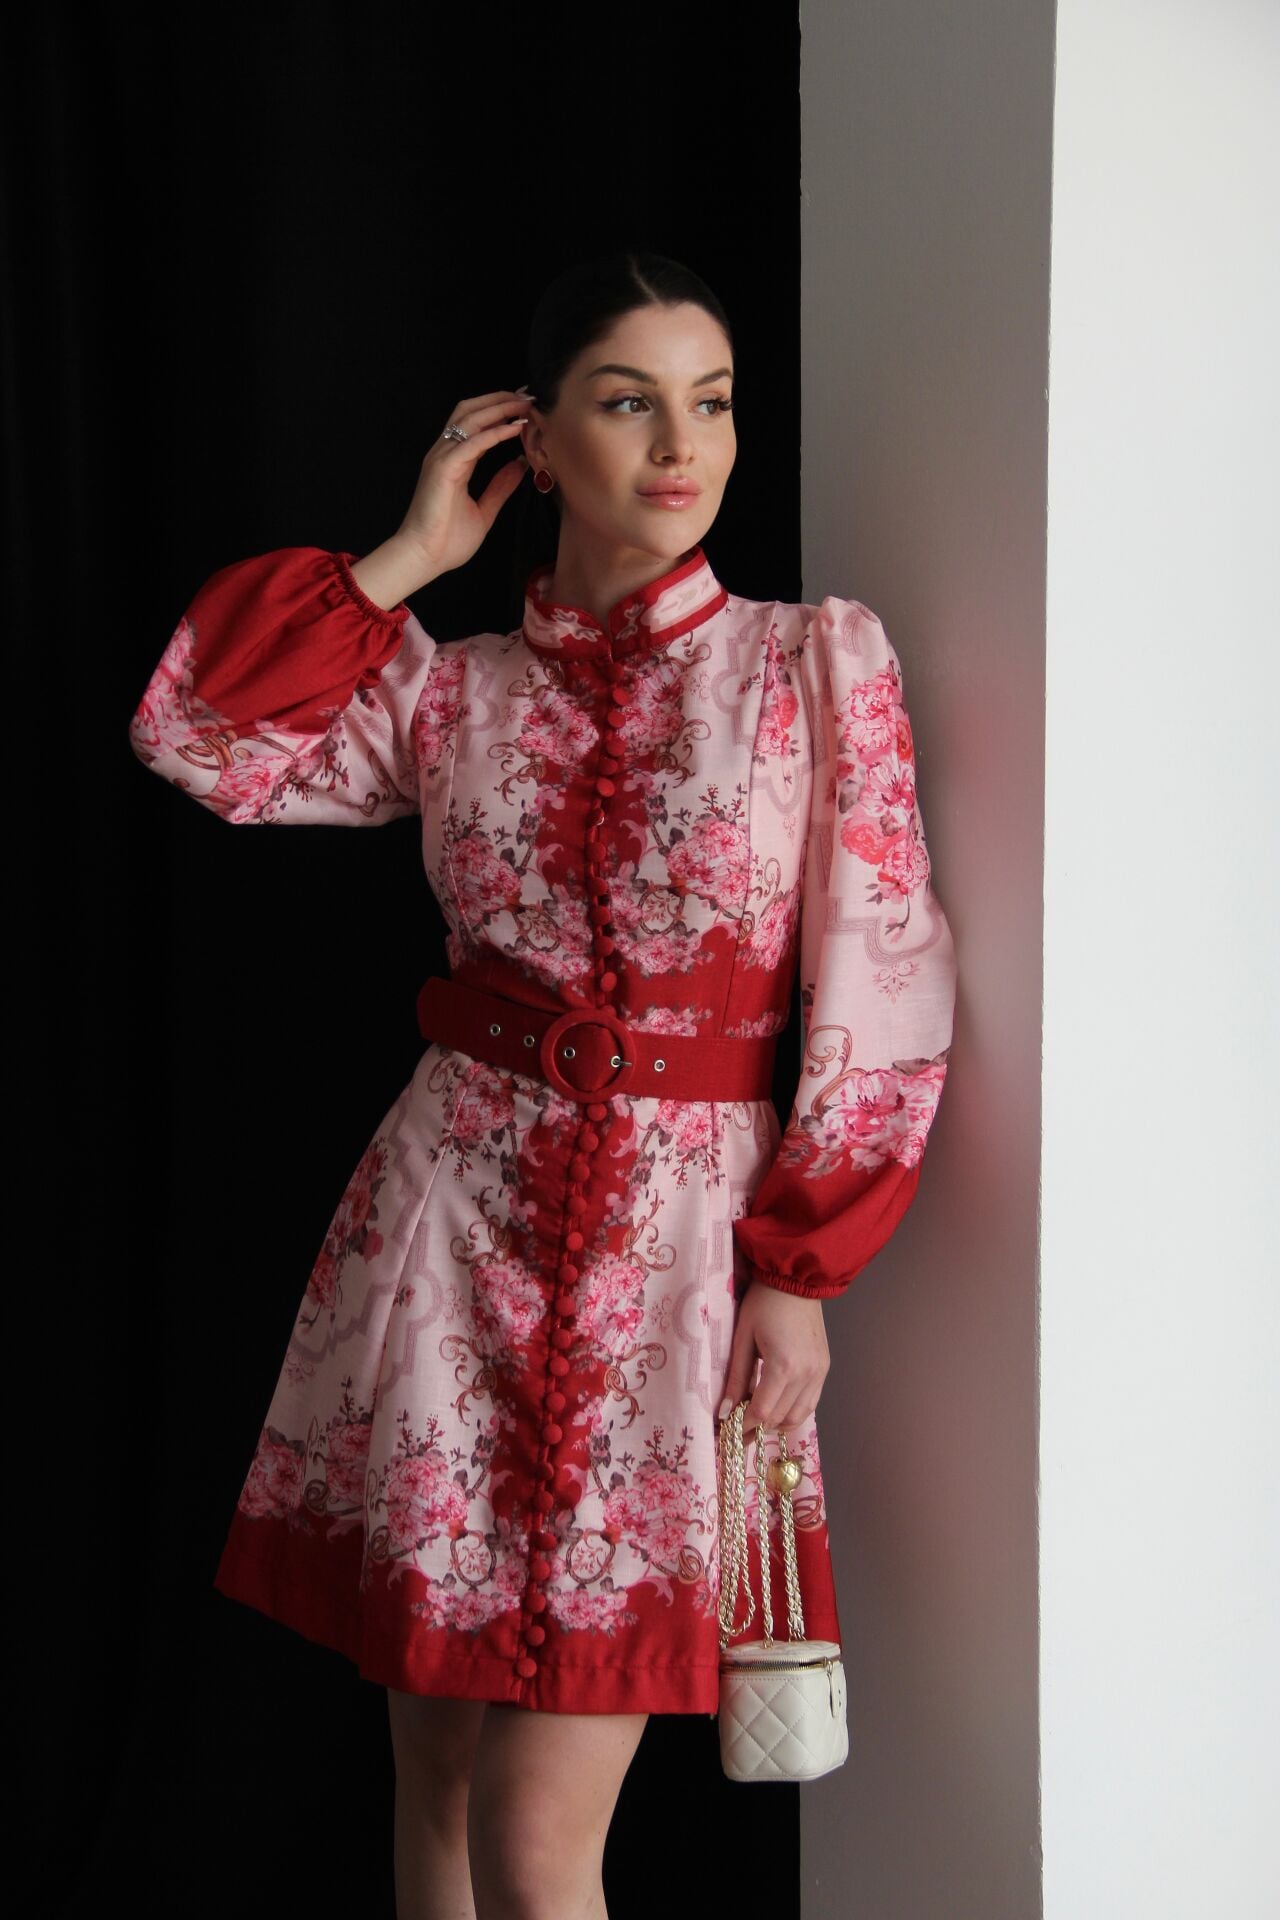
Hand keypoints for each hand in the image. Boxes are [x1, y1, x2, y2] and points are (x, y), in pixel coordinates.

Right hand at [396, 388, 533, 579]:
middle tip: (528, 395)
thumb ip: (500, 486)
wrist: (423, 558)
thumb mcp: (484, 509)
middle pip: (471, 411)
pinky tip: (515, 428)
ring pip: (470, 419)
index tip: (524, 405)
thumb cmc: (446, 540)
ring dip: (499, 408)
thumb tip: (520, 464)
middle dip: (500, 399)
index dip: (498, 410)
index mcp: (453, 462)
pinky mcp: (443, 469)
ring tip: (525, 404)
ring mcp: (441, 459)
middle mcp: (445, 454)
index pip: (475, 423)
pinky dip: (495, 432)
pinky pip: (473, 443)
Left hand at [718, 1283, 829, 1438]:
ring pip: (798, 1416)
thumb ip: (736, 1378)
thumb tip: (724, 1413)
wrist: (796, 1279)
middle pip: (780, 1418)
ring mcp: (819, 1373)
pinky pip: (810, 1403)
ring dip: (776, 1423)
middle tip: (737, 1428)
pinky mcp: (824, 1368)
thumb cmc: (764, 1303)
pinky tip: (776, 1406)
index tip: (727, 1430)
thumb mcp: (743, 1338)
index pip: (762, 1411)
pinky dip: (792, 1411)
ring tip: (756, 1418)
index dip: (743, 1425)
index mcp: (784, 1366)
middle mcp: (807, 1374)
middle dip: (757, 1427)